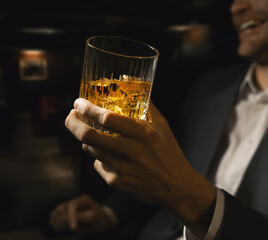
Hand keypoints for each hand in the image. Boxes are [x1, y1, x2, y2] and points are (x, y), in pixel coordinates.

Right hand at [49, 194, 113, 235]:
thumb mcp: (100, 218)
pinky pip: (55, 216)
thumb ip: (90, 216)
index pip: (73, 205)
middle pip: (62, 208)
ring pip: (57, 212)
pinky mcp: (64, 212)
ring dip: (60, 222)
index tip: (73, 228)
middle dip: (65, 221)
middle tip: (73, 228)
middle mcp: (75, 201)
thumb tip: (78, 216)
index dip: (71, 216)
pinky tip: (61, 228)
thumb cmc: (100, 219)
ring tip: (67, 228)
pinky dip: (56, 223)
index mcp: (85, 200)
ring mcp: (68, 206)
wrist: (99, 222)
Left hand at [65, 98, 215, 236]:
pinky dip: (99, 157)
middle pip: (88, 136)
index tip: (78, 102)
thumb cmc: (169, 152)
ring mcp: (121, 169)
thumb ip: (146, 105)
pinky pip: (98, 165)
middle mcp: (130, 151)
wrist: (175, 186)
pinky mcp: (116, 182)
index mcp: (142, 133)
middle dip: (73, 123)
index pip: (106, 118)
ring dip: (87, 139)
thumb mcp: (162, 125)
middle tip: (71, 116)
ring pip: (90, 150)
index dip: (87, 109)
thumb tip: (131, 83)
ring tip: (94, 134)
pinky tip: (111, 156)